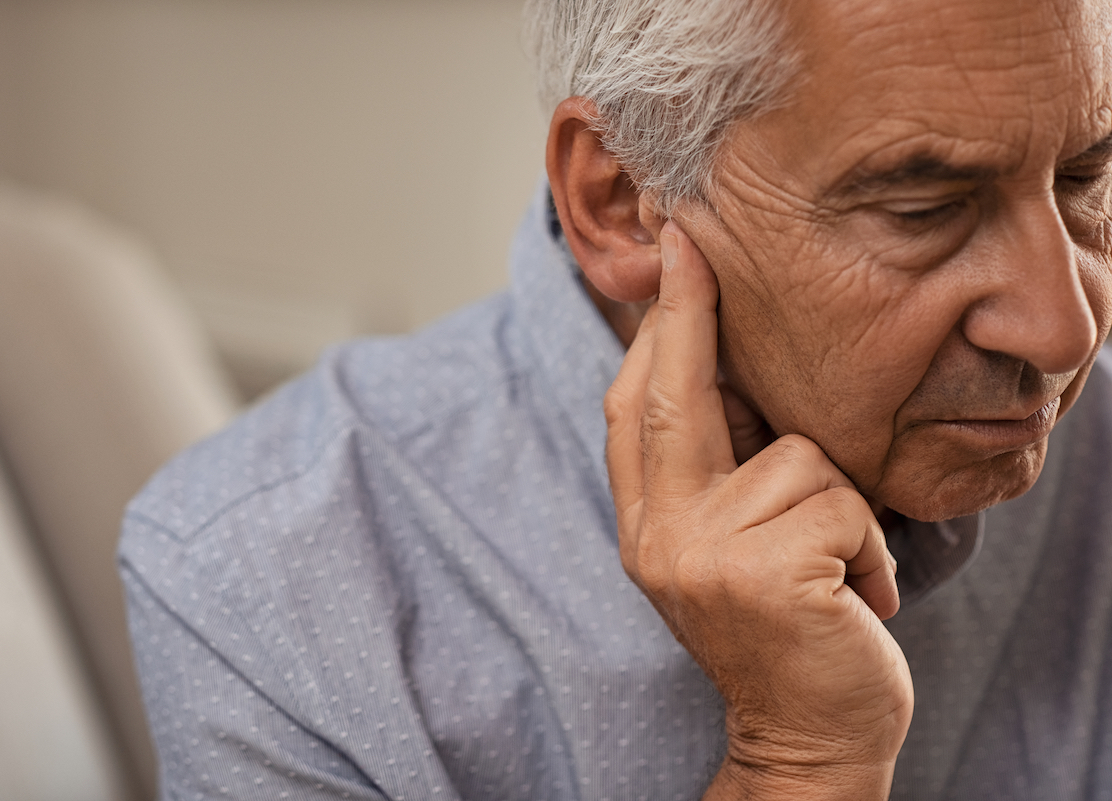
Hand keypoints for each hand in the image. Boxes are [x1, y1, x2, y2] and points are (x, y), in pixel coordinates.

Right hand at [604, 221, 912, 799]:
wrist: (806, 735)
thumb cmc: (783, 625)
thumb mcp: (727, 545)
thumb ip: (714, 469)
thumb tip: (718, 361)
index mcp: (644, 523)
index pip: (636, 407)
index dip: (656, 328)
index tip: (676, 256)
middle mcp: (658, 536)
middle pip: (674, 395)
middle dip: (689, 310)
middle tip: (694, 238)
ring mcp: (704, 557)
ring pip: (798, 456)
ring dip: (840, 505)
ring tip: (835, 565)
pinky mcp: (767, 577)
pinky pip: (845, 507)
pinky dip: (872, 548)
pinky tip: (858, 598)